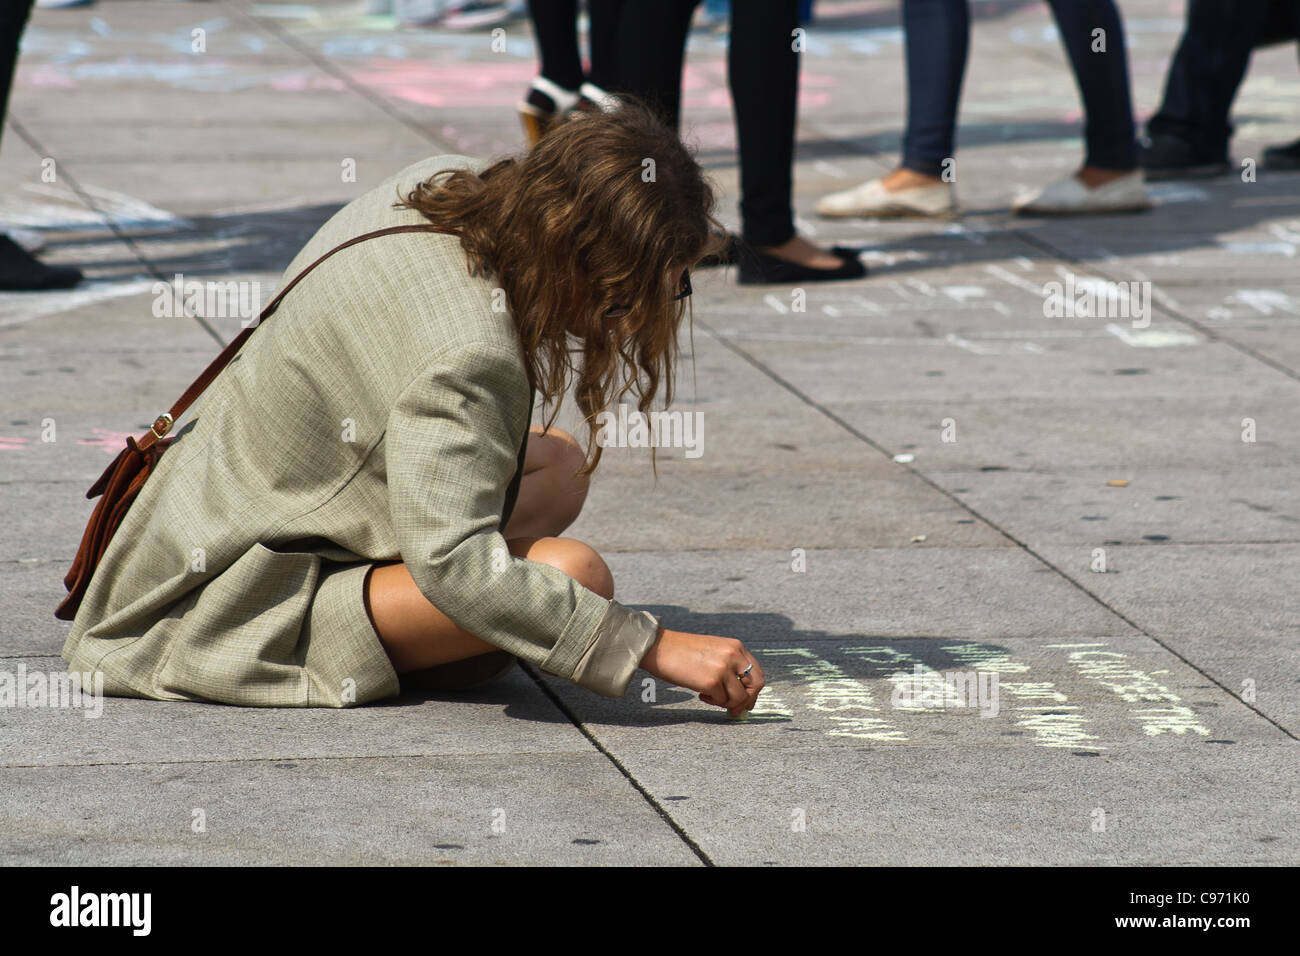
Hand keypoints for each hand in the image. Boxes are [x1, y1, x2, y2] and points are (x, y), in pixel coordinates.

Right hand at [639, 627, 764, 717]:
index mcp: (735, 646)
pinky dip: (712, 702)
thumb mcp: (714, 650)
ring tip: (710, 696)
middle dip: (747, 701)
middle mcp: (733, 656)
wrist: (659, 648)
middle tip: (735, 710)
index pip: (757, 672)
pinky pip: (721, 701)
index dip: (754, 690)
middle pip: (756, 685)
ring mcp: (723, 669)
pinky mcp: (711, 682)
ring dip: (726, 702)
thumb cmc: (683, 651)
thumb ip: (730, 665)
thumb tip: (743, 693)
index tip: (746, 700)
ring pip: (739, 697)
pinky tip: (700, 694)